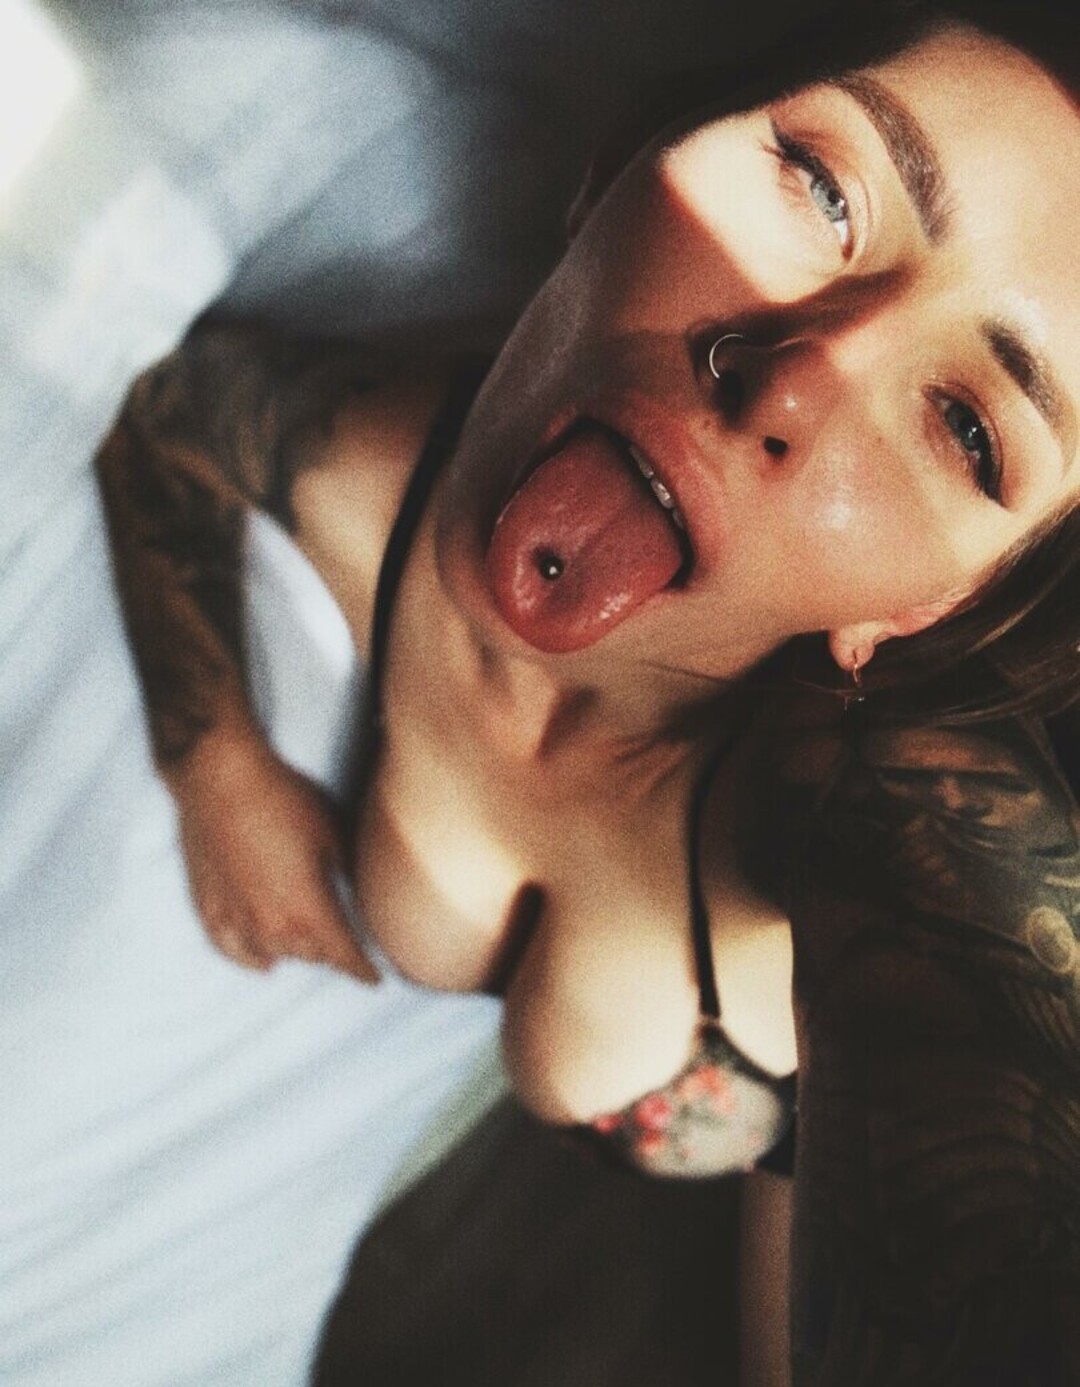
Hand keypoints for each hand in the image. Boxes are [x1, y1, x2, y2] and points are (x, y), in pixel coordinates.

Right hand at [167, 730, 377, 980]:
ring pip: (275, 955)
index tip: (375, 980)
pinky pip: (232, 951)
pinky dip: (252, 959)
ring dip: (296, 953)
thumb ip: (349, 875)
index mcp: (310, 910)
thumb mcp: (333, 832)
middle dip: (332, 953)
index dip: (363, 970)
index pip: (344, 956)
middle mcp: (273, 925)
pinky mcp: (209, 907)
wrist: (220, 778)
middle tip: (346, 945)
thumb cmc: (282, 799)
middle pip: (312, 955)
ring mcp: (237, 919)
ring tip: (311, 947)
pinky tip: (264, 963)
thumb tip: (364, 896)